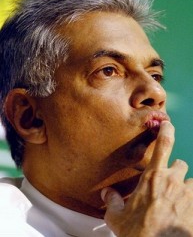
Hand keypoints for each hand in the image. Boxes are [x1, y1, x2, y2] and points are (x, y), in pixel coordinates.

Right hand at [101, 121, 192, 236]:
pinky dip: (191, 204)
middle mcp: (173, 181)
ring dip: (186, 188)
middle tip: (169, 183)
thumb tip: (106, 193)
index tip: (167, 124)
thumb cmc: (138, 233)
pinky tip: (184, 213)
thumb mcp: (117, 217)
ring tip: (179, 201)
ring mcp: (187, 195)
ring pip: (192, 182)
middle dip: (176, 171)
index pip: (163, 145)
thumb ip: (112, 201)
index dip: (166, 131)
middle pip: (181, 164)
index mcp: (153, 177)